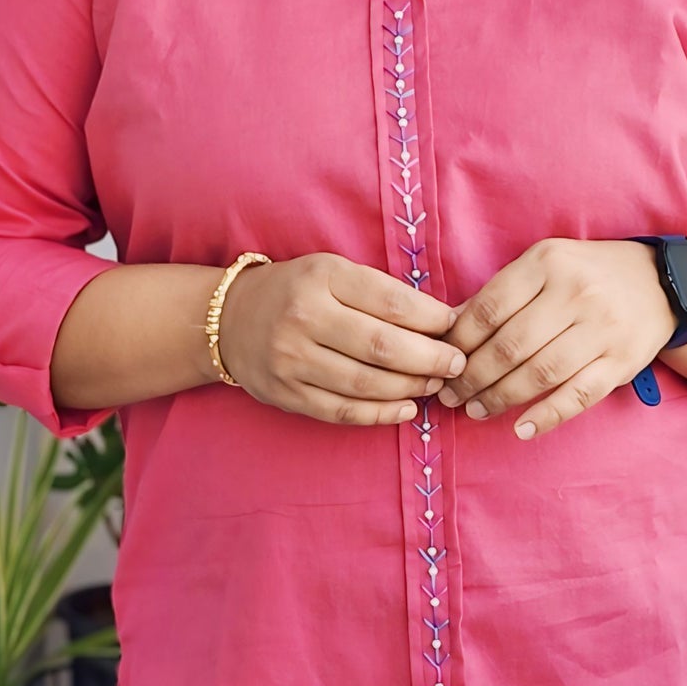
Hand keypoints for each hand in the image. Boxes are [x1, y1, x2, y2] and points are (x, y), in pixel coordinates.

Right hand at [216, 252, 466, 424]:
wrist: (229, 320)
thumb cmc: (297, 291)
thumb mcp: (333, 271)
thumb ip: (382, 293)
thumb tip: (444, 320)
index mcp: (322, 277)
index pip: (390, 301)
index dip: (432, 319)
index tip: (456, 327)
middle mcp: (304, 317)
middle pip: (382, 346)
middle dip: (430, 359)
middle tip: (457, 364)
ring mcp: (291, 360)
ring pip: (365, 383)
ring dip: (410, 388)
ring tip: (435, 385)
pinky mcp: (287, 395)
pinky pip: (343, 411)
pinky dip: (380, 413)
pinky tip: (406, 408)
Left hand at [436, 238, 675, 439]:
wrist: (661, 283)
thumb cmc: (588, 275)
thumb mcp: (545, 264)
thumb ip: (502, 292)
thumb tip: (450, 326)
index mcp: (548, 263)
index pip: (490, 309)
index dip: (459, 341)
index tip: (442, 362)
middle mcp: (576, 294)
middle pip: (510, 346)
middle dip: (472, 376)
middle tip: (450, 395)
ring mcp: (602, 329)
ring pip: (540, 373)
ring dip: (500, 398)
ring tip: (476, 409)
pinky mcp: (621, 362)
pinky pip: (578, 396)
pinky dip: (547, 416)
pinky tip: (521, 428)